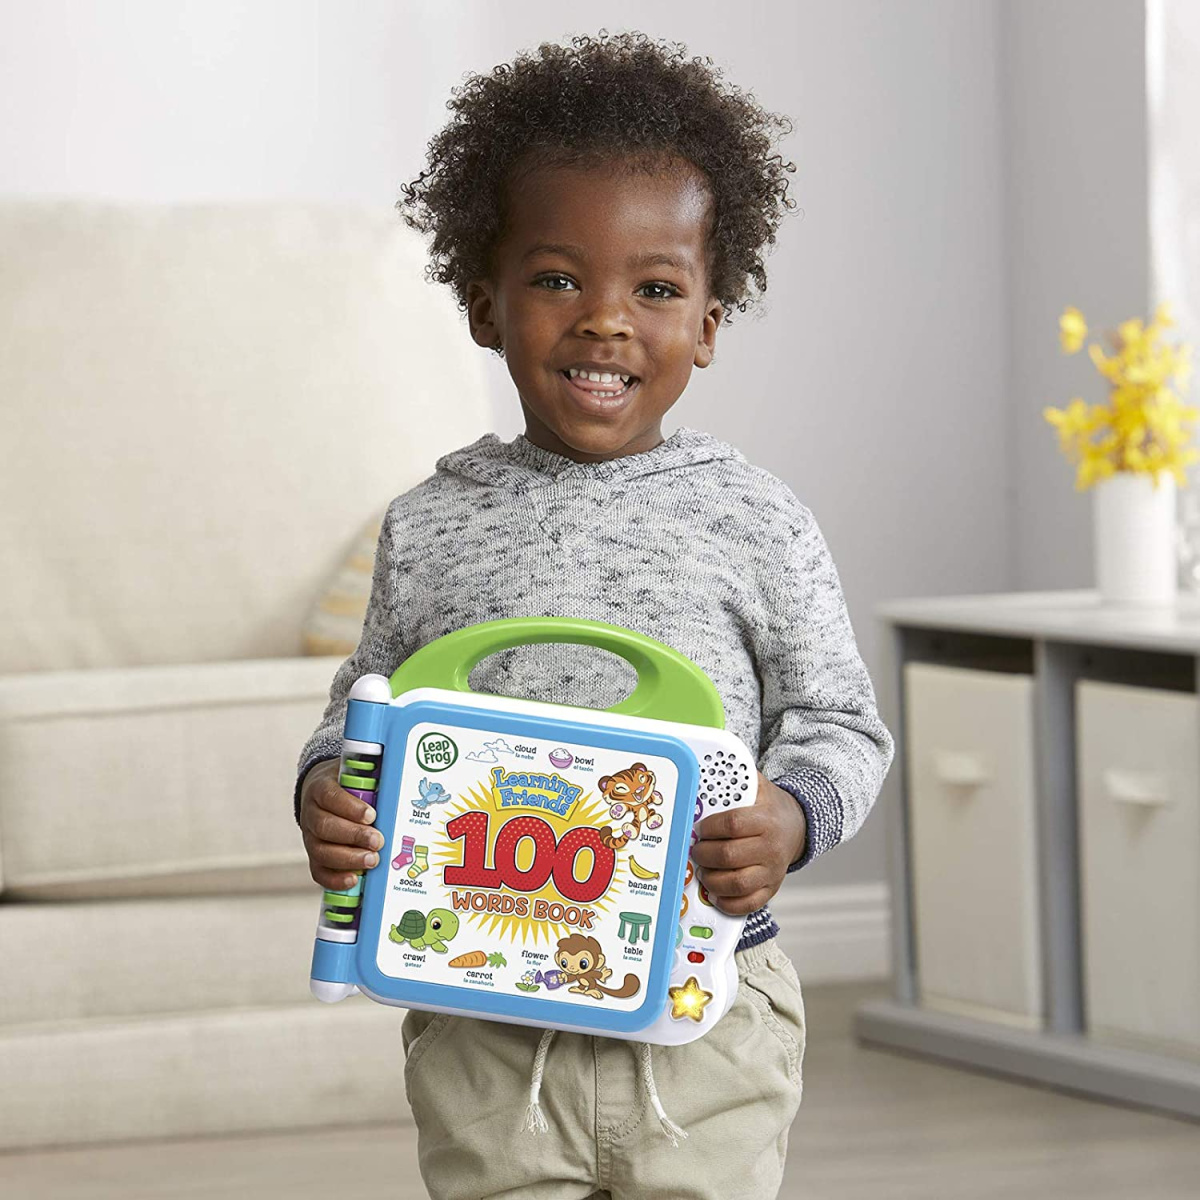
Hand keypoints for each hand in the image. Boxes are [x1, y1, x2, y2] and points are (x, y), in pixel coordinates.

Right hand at [299, 759, 385, 889]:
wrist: (321, 795)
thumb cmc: (345, 787)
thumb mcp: (356, 776)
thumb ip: (372, 779)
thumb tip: (399, 785)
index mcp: (320, 788)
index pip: (330, 796)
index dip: (350, 807)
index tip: (371, 815)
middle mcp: (311, 814)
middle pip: (325, 827)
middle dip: (354, 836)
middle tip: (377, 841)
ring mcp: (309, 837)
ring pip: (321, 851)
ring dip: (348, 859)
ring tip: (372, 860)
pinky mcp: (313, 856)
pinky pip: (319, 871)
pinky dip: (335, 879)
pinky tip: (354, 879)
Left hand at [689, 770, 807, 916]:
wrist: (797, 826)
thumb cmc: (769, 807)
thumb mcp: (757, 787)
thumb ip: (735, 779)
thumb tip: (704, 766)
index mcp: (766, 820)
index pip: (732, 825)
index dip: (710, 828)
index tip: (700, 828)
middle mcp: (771, 847)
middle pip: (729, 856)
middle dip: (704, 854)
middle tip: (696, 850)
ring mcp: (772, 871)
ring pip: (736, 883)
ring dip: (711, 879)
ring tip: (703, 870)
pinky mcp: (771, 888)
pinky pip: (748, 903)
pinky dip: (728, 903)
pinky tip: (716, 894)